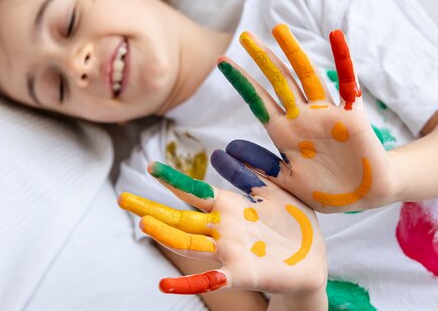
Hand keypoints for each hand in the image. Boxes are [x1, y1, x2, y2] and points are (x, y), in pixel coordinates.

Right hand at [117, 160, 326, 297]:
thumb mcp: (275, 190)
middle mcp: (223, 229)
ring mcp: (229, 252)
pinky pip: (212, 279)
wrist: (313, 262)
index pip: (194, 192)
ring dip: (166, 235)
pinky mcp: (242, 273)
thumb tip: (223, 151)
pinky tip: (163, 285)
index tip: (150, 167)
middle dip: (152, 208)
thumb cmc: (294, 224)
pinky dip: (187, 284)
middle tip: (123, 199)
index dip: (172, 180)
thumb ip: (252, 170)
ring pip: (190, 243)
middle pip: (180, 218)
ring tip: (144, 224)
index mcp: (229, 207)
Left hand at [216, 25, 396, 212]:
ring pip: (306, 76)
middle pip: (279, 80)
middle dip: (262, 58)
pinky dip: (343, 59)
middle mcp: (303, 117)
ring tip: (278, 28)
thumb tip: (227, 152)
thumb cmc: (327, 191)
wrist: (367, 197)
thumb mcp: (288, 184)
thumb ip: (261, 169)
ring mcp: (326, 114)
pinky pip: (348, 83)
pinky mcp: (352, 116)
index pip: (258, 100)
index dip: (241, 81)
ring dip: (293, 52)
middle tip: (244, 34)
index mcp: (285, 133)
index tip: (222, 62)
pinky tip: (335, 36)